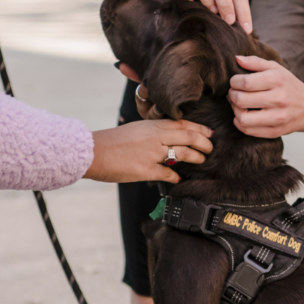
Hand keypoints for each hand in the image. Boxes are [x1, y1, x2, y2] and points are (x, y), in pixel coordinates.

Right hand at [84, 120, 213, 183]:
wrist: (93, 151)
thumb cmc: (111, 141)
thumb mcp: (136, 129)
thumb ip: (153, 132)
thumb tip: (167, 138)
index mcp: (152, 125)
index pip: (183, 124)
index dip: (199, 128)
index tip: (209, 133)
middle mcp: (155, 137)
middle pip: (189, 137)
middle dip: (204, 143)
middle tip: (210, 149)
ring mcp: (152, 153)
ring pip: (184, 153)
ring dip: (196, 158)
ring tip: (201, 161)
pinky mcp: (146, 170)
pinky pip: (168, 174)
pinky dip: (176, 177)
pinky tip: (179, 179)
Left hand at [228, 56, 303, 137]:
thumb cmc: (289, 86)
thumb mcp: (277, 69)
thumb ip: (256, 62)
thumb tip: (236, 59)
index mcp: (277, 80)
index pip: (245, 82)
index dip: (234, 82)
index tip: (235, 82)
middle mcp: (279, 99)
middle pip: (241, 100)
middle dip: (232, 95)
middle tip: (234, 92)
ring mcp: (277, 118)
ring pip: (243, 119)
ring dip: (235, 110)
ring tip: (238, 104)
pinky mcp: (275, 131)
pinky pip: (248, 130)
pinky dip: (240, 123)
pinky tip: (243, 115)